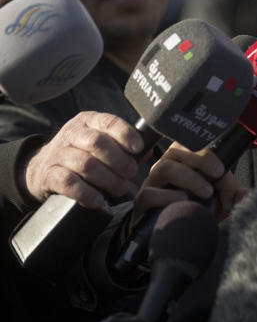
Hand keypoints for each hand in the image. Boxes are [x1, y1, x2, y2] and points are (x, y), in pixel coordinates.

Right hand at [23, 112, 142, 208]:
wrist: (43, 169)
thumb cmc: (83, 154)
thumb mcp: (101, 144)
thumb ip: (124, 147)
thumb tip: (147, 151)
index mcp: (89, 121)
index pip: (109, 122)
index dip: (126, 134)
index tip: (138, 148)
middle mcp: (72, 133)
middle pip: (98, 143)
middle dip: (120, 161)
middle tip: (131, 173)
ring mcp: (58, 153)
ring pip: (86, 164)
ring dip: (108, 179)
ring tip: (121, 188)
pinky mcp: (48, 174)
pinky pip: (68, 182)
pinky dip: (86, 193)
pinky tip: (98, 200)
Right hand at [131, 142, 244, 222]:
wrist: (166, 236)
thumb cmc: (192, 211)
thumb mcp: (216, 203)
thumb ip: (230, 196)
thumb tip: (246, 193)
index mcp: (182, 161)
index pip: (191, 144)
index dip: (207, 151)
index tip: (223, 169)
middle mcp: (165, 167)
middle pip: (177, 149)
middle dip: (201, 158)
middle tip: (219, 173)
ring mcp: (152, 184)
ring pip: (166, 168)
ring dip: (190, 178)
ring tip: (207, 192)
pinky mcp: (142, 203)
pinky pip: (150, 194)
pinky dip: (169, 196)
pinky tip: (184, 201)